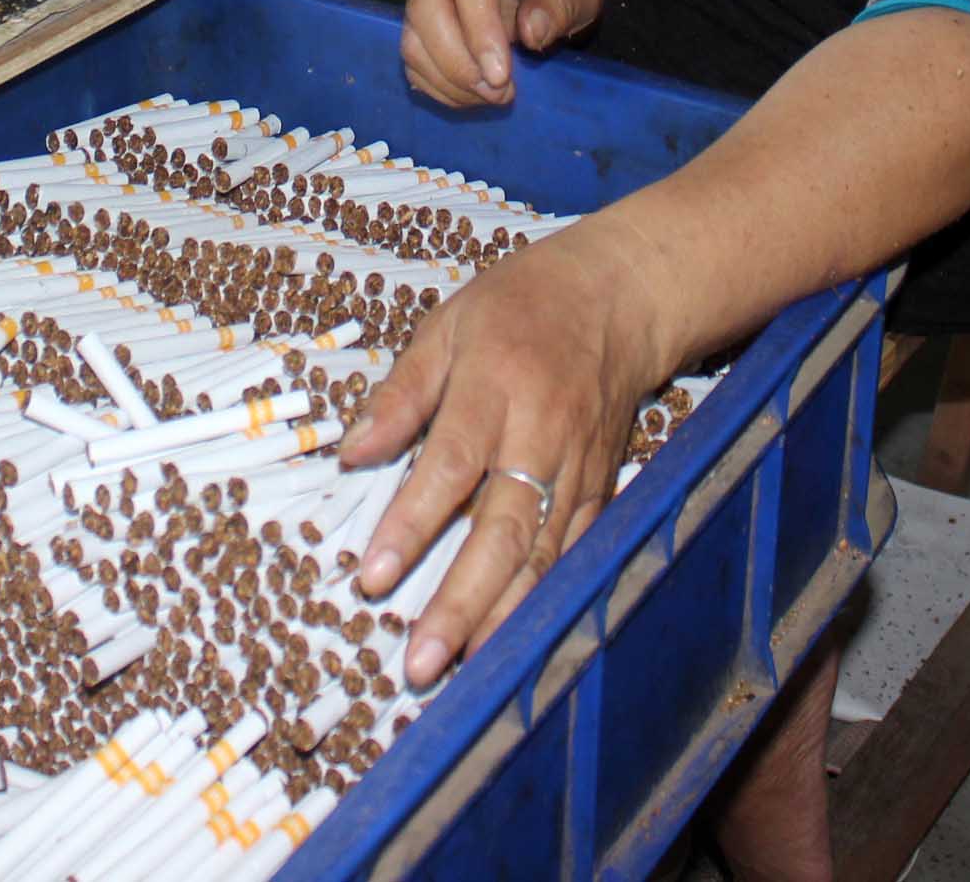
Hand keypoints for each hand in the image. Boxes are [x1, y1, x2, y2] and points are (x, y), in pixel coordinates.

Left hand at [338, 212, 678, 686]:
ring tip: (461, 671)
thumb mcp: (447, 326)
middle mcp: (543, 435)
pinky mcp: (602, 490)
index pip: (450, 466)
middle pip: (503, 531)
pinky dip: (548, 602)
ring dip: (503, 619)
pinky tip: (517, 644)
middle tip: (419, 661)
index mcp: (495, 387)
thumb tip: (350, 453)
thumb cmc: (520, 307)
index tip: (373, 578)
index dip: (412, 525)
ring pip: (545, 557)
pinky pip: (576, 555)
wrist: (618, 298)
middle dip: (461, 602)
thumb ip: (400, 394)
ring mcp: (580, 469)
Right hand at [400, 0, 608, 107]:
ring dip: (447, 78)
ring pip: (414, 34)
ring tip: (492, 96)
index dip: (480, 30)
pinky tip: (474, 92)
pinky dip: (438, 82)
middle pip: (427, 6)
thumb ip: (563, 2)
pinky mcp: (421, 6)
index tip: (502, 76)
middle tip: (500, 93)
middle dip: (458, 63)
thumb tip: (531, 32)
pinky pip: (414, 51)